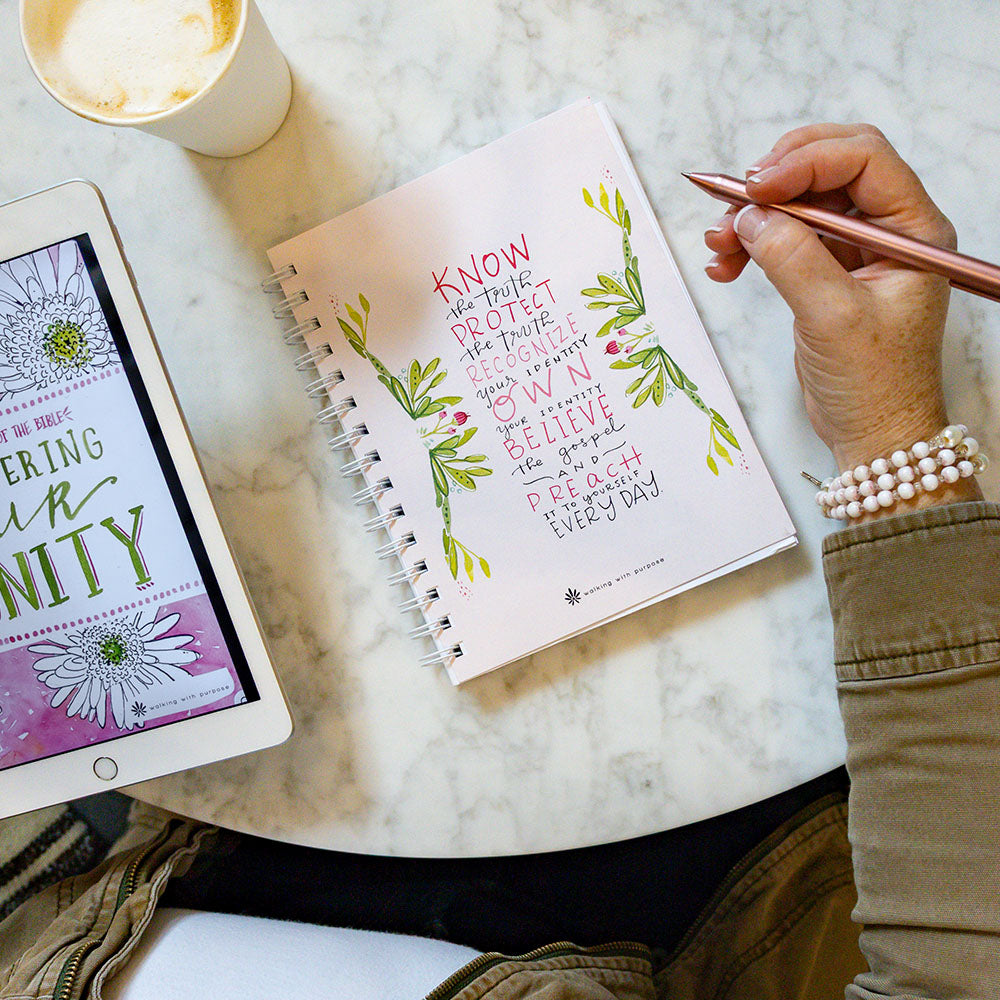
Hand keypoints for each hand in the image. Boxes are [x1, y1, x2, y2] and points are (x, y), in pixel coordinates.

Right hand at [704, 123, 960, 474]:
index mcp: (912, 230)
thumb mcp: (834, 318)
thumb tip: (750, 216)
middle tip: (734, 200)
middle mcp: (887, 230)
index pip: (863, 158)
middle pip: (829, 168)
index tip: (757, 188)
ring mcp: (855, 250)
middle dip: (777, 179)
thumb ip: (793, 259)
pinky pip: (785, 237)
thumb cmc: (875, 384)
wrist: (872, 433)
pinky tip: (725, 264)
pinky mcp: (826, 272)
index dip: (806, 162)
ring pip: (800, 202)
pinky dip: (752, 243)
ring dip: (754, 215)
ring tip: (719, 243)